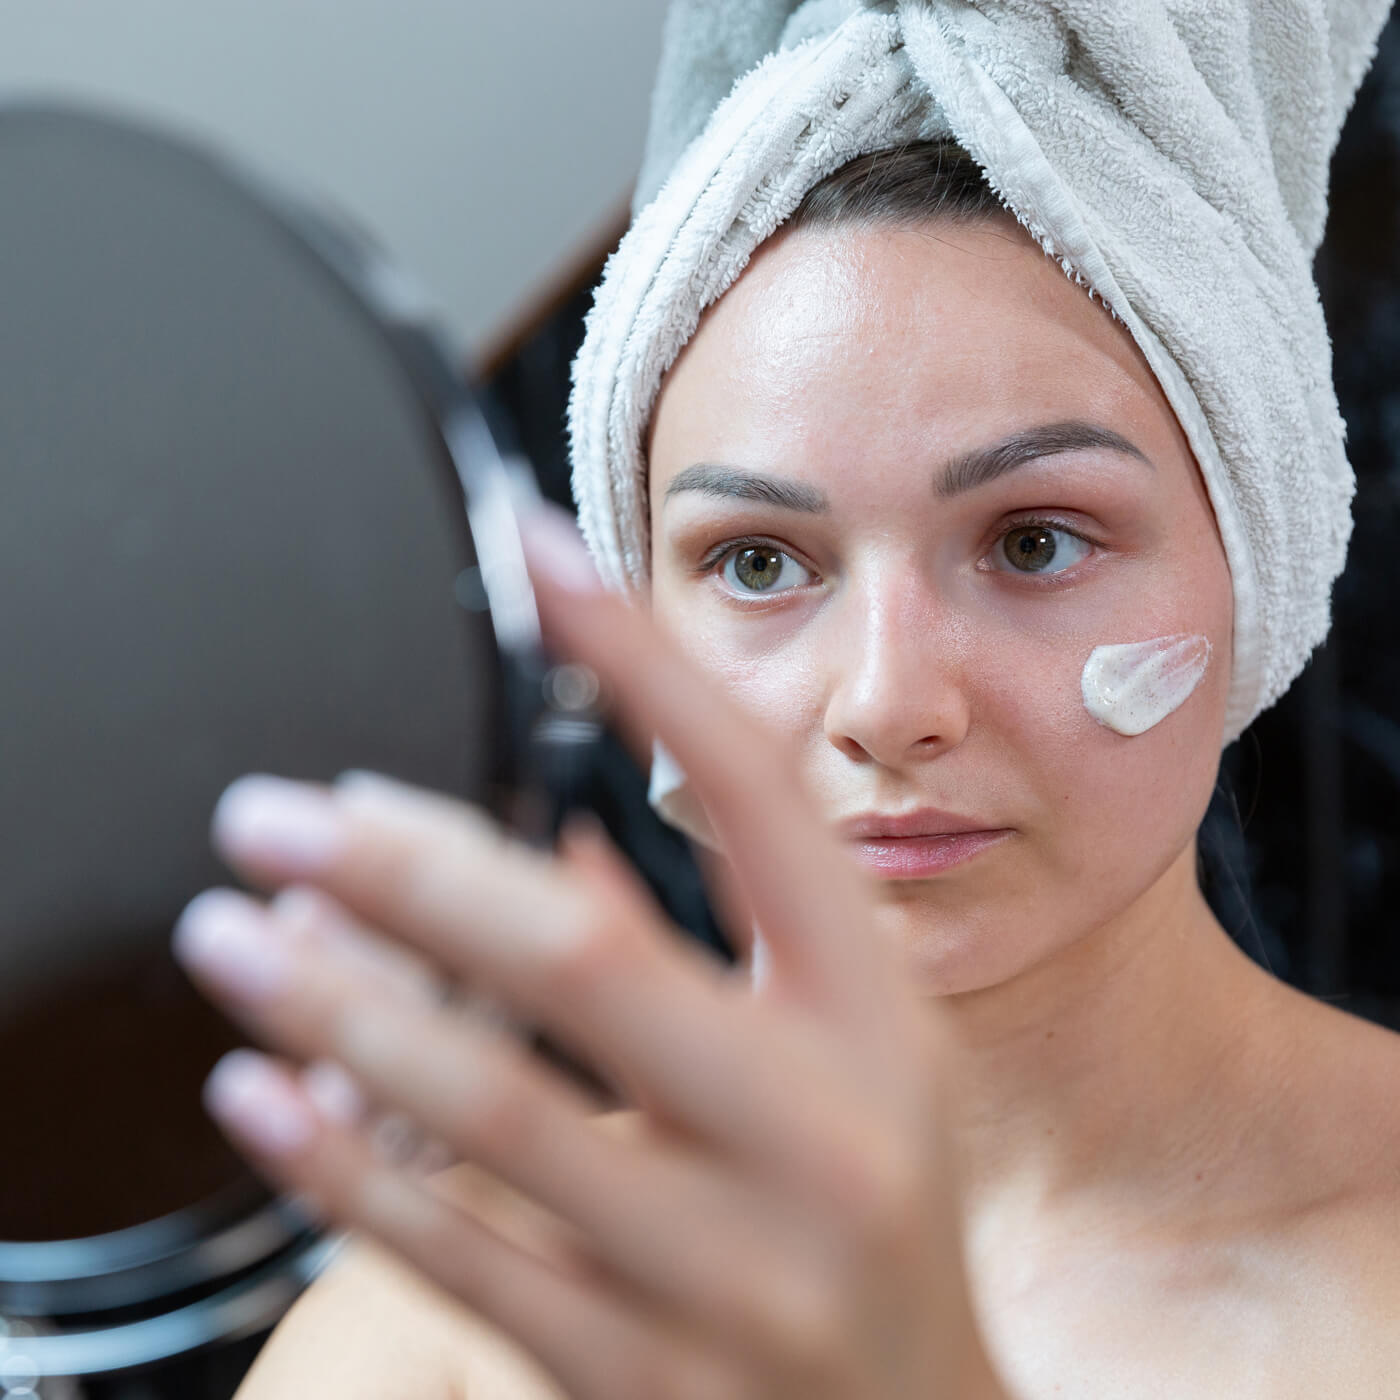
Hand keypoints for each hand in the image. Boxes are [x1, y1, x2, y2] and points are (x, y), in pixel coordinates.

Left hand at [173, 507, 1007, 1399]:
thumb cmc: (878, 1220)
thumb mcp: (856, 1059)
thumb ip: (726, 940)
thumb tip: (563, 847)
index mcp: (878, 1017)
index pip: (755, 797)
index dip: (639, 661)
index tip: (532, 555)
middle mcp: (822, 1134)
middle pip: (587, 957)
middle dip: (410, 866)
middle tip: (277, 812)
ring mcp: (735, 1270)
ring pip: (495, 1113)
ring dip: (340, 1008)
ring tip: (235, 932)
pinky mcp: (642, 1378)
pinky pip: (463, 1257)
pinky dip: (346, 1166)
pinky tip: (261, 1097)